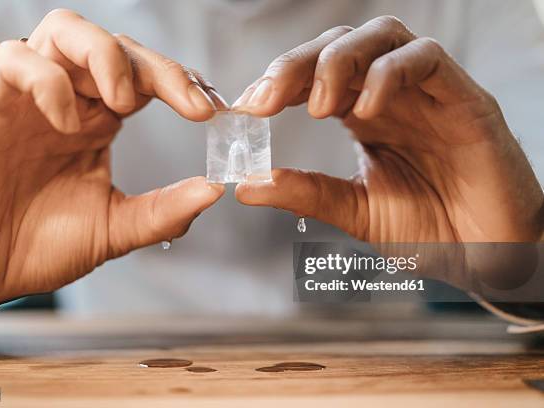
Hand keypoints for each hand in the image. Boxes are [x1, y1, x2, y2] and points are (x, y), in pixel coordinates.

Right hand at [0, 9, 225, 315]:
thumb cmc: (38, 247)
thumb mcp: (115, 229)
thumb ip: (163, 211)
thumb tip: (214, 190)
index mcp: (98, 124)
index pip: (146, 78)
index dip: (183, 83)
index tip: (215, 110)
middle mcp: (68, 102)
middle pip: (116, 46)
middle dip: (161, 68)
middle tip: (191, 104)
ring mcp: (28, 100)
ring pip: (66, 30)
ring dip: (107, 56)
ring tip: (124, 103)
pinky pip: (15, 60)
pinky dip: (48, 81)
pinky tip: (67, 123)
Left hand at [234, 16, 542, 244]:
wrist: (490, 257)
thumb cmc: (428, 231)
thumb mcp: (354, 211)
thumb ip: (305, 193)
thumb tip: (245, 185)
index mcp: (364, 115)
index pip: (313, 76)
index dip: (276, 83)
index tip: (244, 108)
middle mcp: (392, 95)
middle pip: (339, 45)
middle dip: (295, 64)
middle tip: (263, 101)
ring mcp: (428, 93)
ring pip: (381, 36)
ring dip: (338, 61)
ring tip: (316, 108)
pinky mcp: (464, 99)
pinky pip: (426, 59)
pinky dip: (390, 74)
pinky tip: (366, 111)